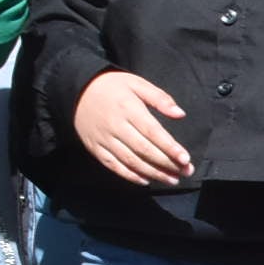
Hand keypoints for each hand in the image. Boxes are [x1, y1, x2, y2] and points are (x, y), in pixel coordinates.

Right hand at [74, 70, 191, 183]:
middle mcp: (115, 126)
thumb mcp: (137, 84)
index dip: (170, 148)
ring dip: (153, 173)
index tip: (186, 159)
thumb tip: (180, 114)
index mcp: (128, 109)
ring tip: (172, 180)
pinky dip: (130, 175)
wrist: (77, 89)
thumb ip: (160, 98)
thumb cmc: (112, 86)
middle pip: (144, 150)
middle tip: (186, 172)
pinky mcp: (95, 147)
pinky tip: (146, 180)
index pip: (153, 132)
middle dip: (167, 164)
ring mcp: (104, 138)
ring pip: (131, 161)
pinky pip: (113, 165)